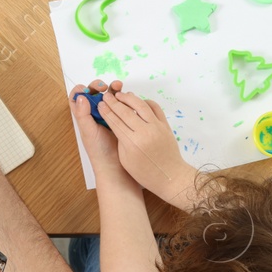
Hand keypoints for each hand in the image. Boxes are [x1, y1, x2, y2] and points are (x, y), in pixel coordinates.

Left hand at [69, 80, 137, 189]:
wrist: (118, 166)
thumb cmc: (100, 151)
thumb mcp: (89, 133)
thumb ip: (83, 115)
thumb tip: (80, 97)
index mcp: (84, 117)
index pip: (78, 98)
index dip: (81, 90)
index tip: (88, 89)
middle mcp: (95, 114)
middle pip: (94, 93)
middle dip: (99, 86)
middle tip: (104, 86)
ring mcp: (109, 115)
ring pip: (109, 97)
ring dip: (113, 89)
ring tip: (118, 86)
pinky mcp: (121, 117)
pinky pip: (121, 103)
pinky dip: (123, 97)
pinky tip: (127, 97)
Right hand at [97, 88, 199, 208]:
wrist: (170, 176)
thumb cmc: (145, 173)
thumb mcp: (125, 159)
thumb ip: (120, 140)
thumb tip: (117, 123)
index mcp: (132, 143)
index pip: (115, 122)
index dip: (106, 112)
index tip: (100, 105)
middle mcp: (144, 132)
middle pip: (125, 111)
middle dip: (114, 102)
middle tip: (107, 96)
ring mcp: (156, 127)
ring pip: (140, 105)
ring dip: (129, 98)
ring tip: (120, 94)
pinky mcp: (165, 125)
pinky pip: (155, 108)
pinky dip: (146, 101)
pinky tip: (138, 101)